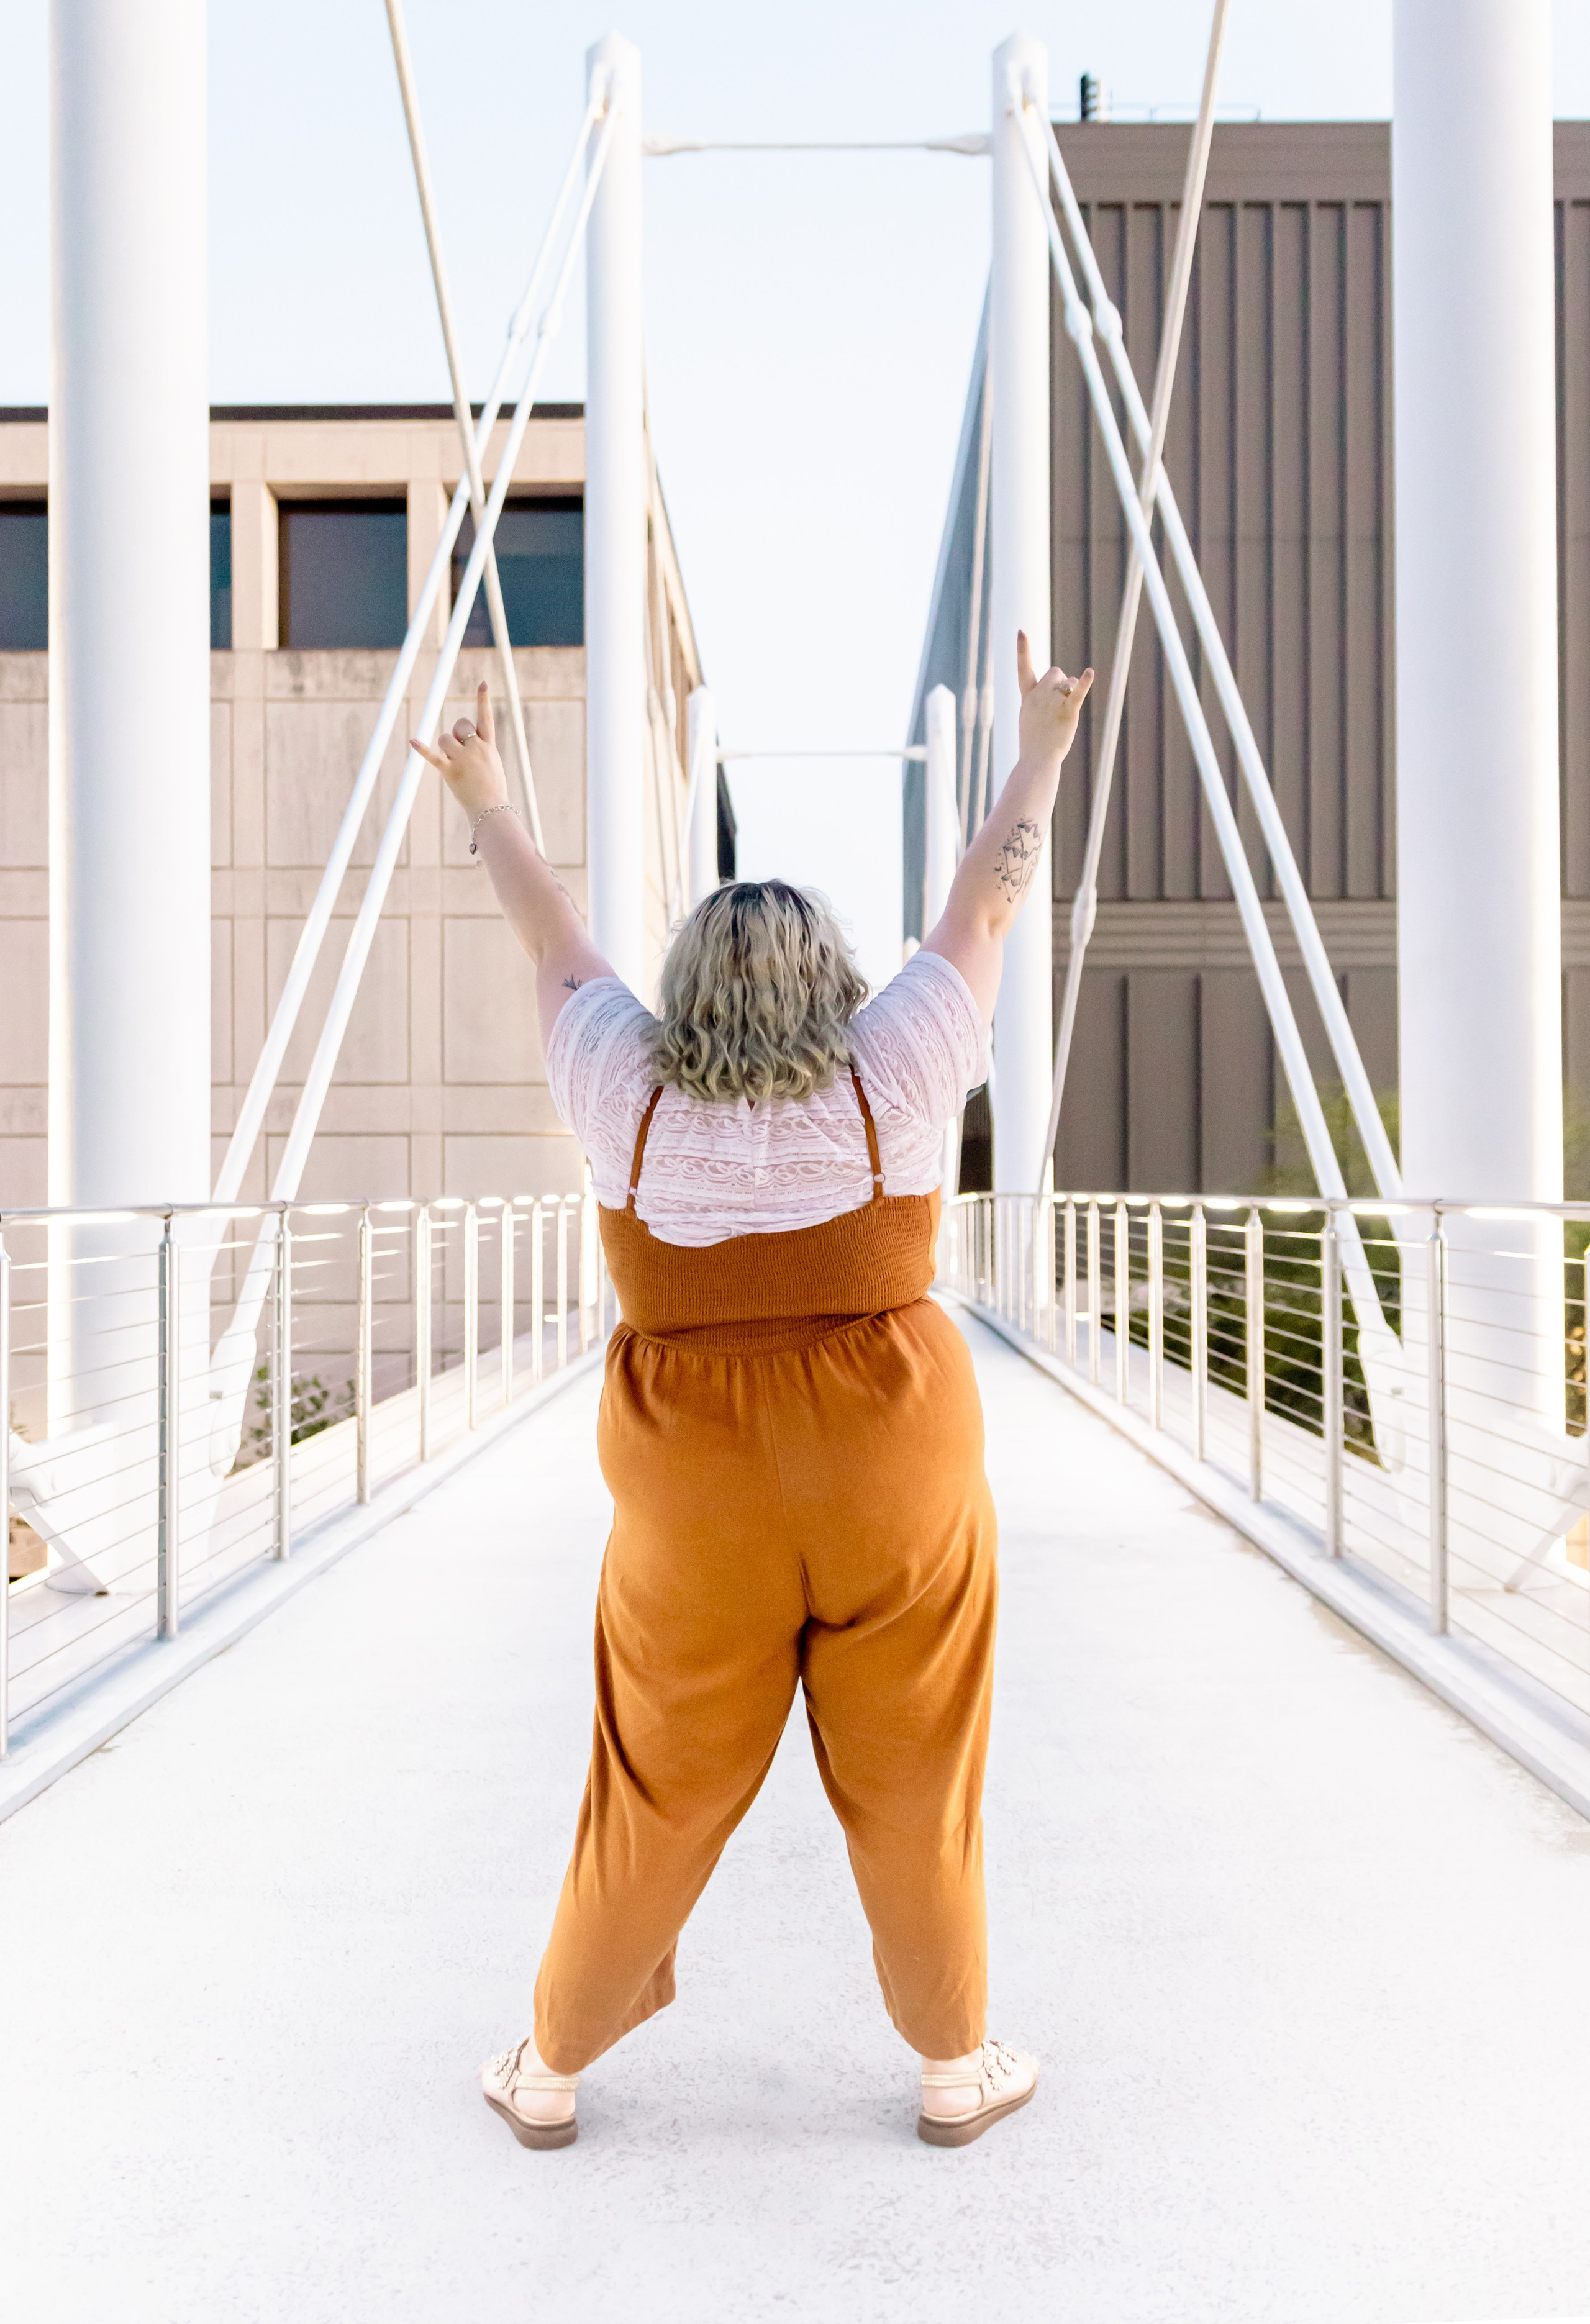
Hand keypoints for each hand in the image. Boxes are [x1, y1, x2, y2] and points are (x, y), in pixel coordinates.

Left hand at [410, 680, 508, 819]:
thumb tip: (460, 741)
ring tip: (455, 766)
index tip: (482, 683)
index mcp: (489, 746)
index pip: (486, 718)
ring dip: (445, 748)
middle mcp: (477, 748)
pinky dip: (422, 749)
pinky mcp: (450, 771)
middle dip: (456, 734)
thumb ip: (480, 750)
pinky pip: (434, 757)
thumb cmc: (493, 790)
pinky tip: (413, 741)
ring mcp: (463, 759)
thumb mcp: (492, 765)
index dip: (483, 700)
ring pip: (445, 738)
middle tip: (462, 753)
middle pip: (459, 725)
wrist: (492, 810)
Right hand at [1016, 631, 1092, 765]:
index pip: (1023, 668)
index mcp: (1028, 697)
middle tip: (1060, 701)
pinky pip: (1078, 693)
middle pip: (1055, 672)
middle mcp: (1039, 696)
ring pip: (1068, 681)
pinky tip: (1089, 673)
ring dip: (1073, 688)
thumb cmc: (1034, 742)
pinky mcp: (1068, 712)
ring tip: (1065, 710)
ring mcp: (1052, 703)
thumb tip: (1062, 683)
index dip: (1023, 649)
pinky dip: (1084, 683)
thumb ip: (1039, 699)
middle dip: (1061, 681)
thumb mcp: (1030, 717)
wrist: (1036, 761)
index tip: (1021, 631)